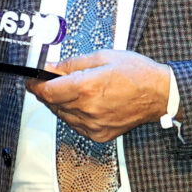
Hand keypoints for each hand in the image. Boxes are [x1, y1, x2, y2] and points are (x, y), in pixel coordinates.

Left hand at [32, 49, 172, 142]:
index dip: (35, 85)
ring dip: (62, 103)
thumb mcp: (102, 57)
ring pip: (63, 115)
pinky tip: (86, 104)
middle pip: (53, 104)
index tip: (32, 80)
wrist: (159, 94)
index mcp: (86, 88)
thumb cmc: (137, 74)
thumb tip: (50, 68)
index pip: (47, 91)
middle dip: (49, 92)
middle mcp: (87, 110)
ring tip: (76, 91)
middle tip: (53, 81)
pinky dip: (75, 115)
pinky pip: (76, 125)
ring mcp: (93, 125)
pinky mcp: (99, 134)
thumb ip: (71, 64)